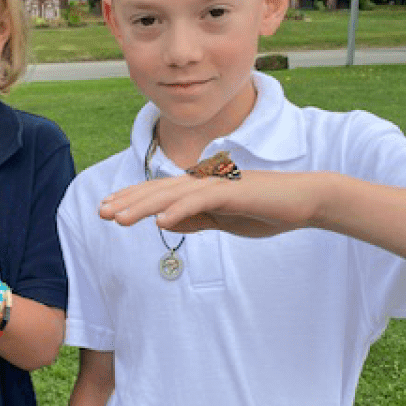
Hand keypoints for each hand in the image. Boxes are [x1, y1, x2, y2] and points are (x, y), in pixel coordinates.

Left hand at [99, 170, 320, 237]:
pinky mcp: (233, 193)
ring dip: (143, 206)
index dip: (132, 199)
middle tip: (101, 212)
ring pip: (172, 195)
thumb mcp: (223, 221)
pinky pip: (200, 202)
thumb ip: (195, 220)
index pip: (159, 193)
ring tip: (119, 219)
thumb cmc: (264, 210)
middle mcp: (203, 182)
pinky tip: (160, 222)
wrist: (304, 201)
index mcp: (200, 189)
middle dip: (127, 201)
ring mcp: (218, 185)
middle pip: (158, 191)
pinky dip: (179, 211)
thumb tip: (163, 223)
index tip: (109, 209)